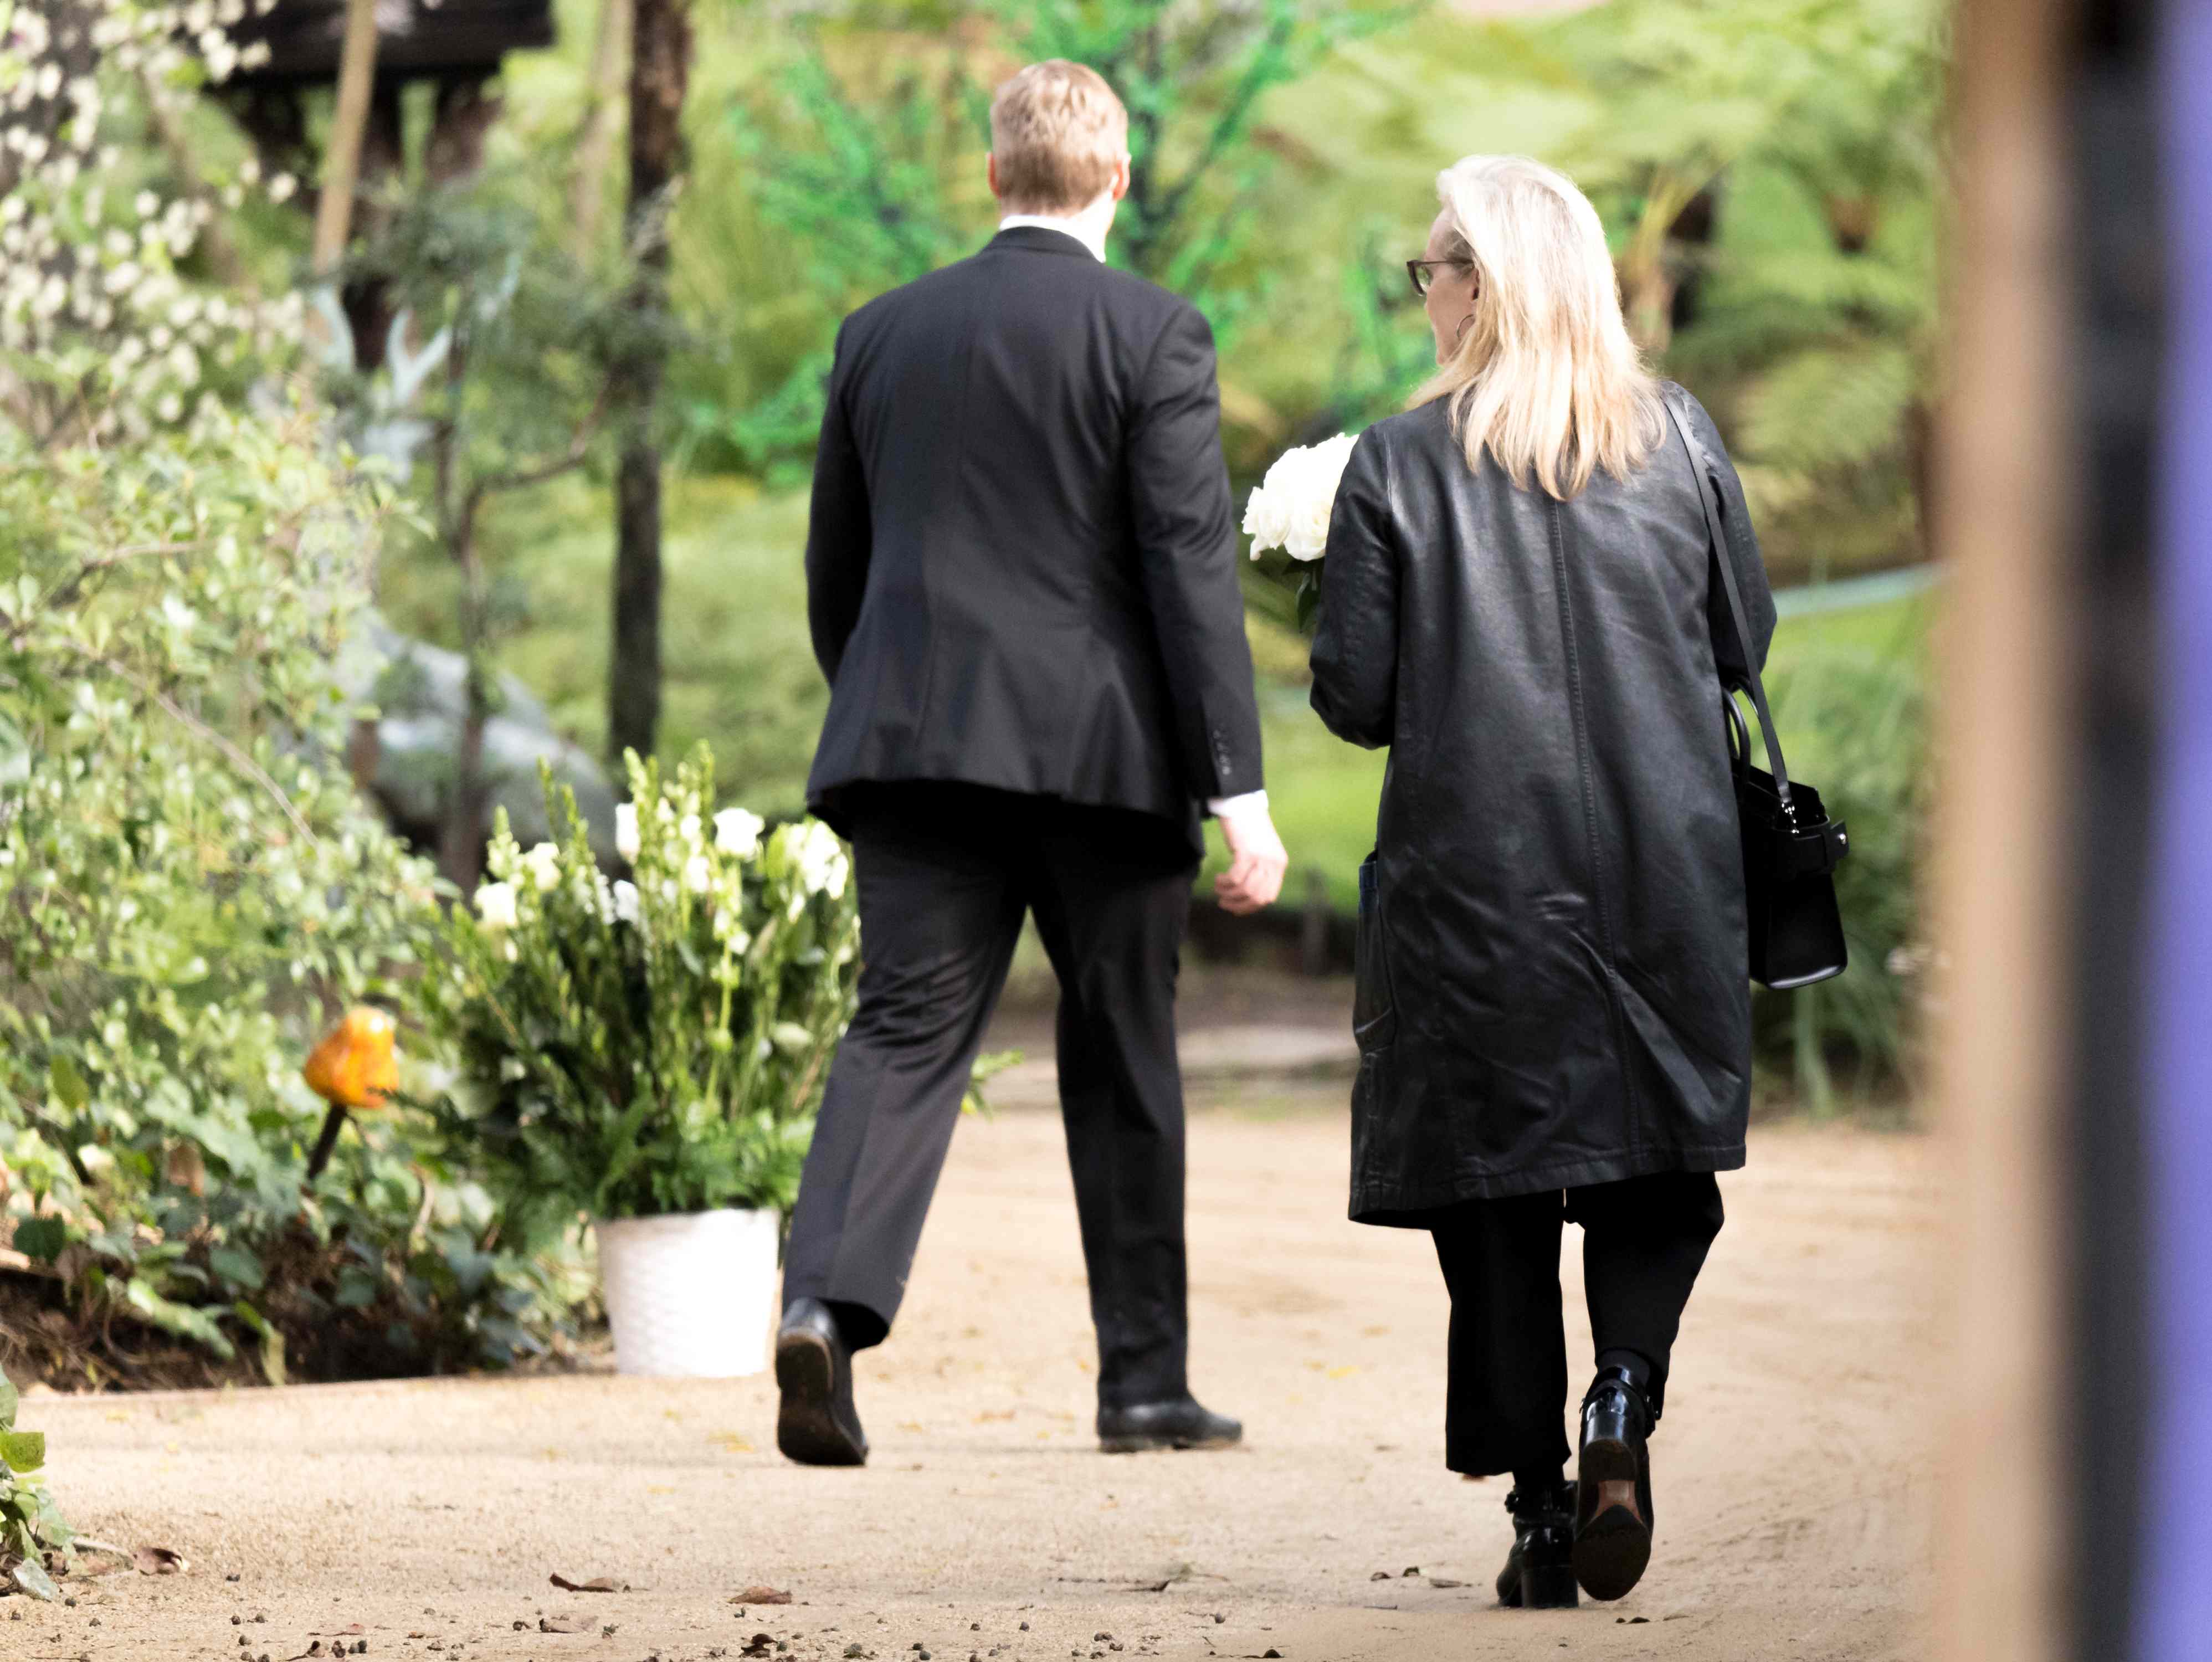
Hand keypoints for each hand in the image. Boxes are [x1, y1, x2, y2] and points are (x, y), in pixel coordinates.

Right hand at [1213, 798, 1287, 915]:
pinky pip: (1235, 878)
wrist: (1242, 803)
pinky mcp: (1247, 853)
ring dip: (1228, 894)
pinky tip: (1218, 879)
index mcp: (1279, 864)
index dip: (1251, 907)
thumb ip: (1260, 870)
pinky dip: (1224, 883)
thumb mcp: (1261, 851)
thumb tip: (1247, 894)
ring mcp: (1262, 858)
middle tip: (1223, 902)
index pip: (1269, 897)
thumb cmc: (1248, 827)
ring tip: (1219, 888)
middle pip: (1257, 897)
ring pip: (1245, 890)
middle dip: (1238, 904)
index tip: (1236, 907)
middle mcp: (1274, 863)